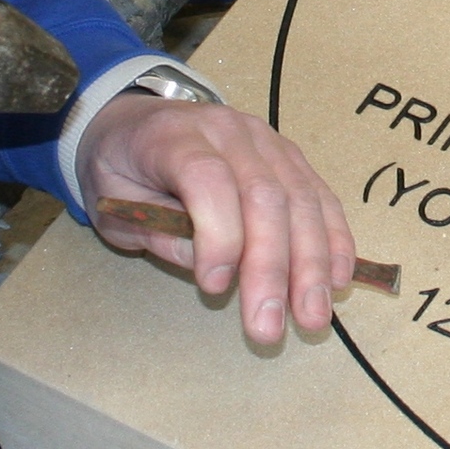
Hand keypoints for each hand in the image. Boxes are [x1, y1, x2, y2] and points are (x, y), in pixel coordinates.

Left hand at [80, 97, 355, 344]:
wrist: (135, 121)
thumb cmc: (120, 167)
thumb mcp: (113, 203)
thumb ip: (157, 233)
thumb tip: (212, 272)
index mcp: (173, 137)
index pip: (208, 178)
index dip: (217, 235)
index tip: (213, 287)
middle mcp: (227, 131)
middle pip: (264, 195)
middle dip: (272, 266)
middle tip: (268, 328)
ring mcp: (265, 140)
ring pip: (300, 199)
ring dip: (311, 263)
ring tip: (311, 317)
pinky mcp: (288, 156)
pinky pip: (319, 196)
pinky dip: (333, 238)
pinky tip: (336, 279)